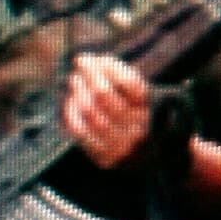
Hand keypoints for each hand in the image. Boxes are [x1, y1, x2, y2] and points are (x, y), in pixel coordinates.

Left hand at [64, 54, 156, 170]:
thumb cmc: (136, 120)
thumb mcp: (139, 100)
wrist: (143, 161)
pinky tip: (71, 100)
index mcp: (149, 114)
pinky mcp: (103, 157)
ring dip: (78, 90)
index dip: (110, 67)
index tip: (98, 58)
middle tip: (81, 61)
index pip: (129, 84)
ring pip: (90, 111)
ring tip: (74, 79)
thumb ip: (120, 78)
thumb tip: (89, 62)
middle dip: (89, 74)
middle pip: (104, 94)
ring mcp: (119, 146)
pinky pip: (80, 130)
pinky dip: (72, 112)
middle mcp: (137, 130)